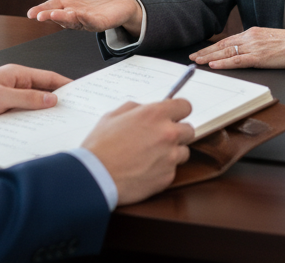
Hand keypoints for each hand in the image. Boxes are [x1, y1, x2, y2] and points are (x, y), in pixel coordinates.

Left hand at [0, 64, 69, 131]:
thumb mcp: (0, 96)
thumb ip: (27, 98)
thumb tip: (52, 99)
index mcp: (17, 74)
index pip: (49, 78)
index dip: (66, 85)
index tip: (82, 93)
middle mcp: (16, 87)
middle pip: (44, 94)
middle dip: (58, 104)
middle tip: (75, 114)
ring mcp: (10, 102)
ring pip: (34, 109)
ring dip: (43, 117)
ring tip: (60, 128)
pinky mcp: (4, 115)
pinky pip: (23, 120)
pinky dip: (31, 126)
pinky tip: (38, 135)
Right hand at [26, 0, 141, 35]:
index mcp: (67, 2)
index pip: (51, 6)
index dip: (40, 10)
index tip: (31, 13)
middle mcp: (74, 13)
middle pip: (58, 16)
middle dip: (49, 16)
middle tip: (40, 16)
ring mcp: (85, 20)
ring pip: (72, 21)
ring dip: (63, 18)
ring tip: (54, 14)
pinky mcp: (98, 23)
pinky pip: (89, 22)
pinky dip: (82, 19)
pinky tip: (76, 14)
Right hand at [81, 99, 195, 204]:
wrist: (95, 177)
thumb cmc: (100, 146)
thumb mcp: (113, 116)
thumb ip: (135, 108)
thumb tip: (146, 108)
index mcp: (155, 115)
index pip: (185, 106)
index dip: (178, 111)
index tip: (175, 115)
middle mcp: (167, 134)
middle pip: (189, 130)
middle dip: (177, 132)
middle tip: (161, 138)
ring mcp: (170, 157)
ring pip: (183, 152)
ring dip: (171, 153)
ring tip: (150, 156)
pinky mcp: (167, 177)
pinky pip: (172, 170)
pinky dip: (162, 170)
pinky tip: (145, 170)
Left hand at [188, 27, 284, 69]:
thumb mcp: (268, 39)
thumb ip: (255, 43)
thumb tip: (245, 50)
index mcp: (252, 33)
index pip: (227, 40)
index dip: (213, 46)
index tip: (202, 51)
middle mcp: (250, 38)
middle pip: (223, 45)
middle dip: (206, 51)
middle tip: (192, 56)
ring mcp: (253, 47)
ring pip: (226, 52)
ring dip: (210, 57)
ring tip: (197, 61)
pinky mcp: (259, 57)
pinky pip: (237, 60)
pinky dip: (223, 63)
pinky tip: (214, 65)